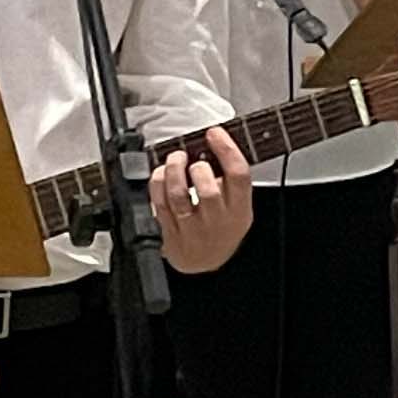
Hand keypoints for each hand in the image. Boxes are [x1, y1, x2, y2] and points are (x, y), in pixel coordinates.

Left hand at [152, 128, 254, 274]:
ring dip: (174, 170)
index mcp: (239, 211)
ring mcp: (192, 229)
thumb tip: (213, 146)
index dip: (226, 150)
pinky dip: (157, 183)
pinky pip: (159, 203)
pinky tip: (161, 174)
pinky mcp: (169, 232)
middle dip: (197, 167)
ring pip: (179, 195)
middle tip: (192, 160)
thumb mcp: (238, 208)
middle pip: (208, 189)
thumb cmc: (222, 229)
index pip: (238, 176)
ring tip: (175, 159)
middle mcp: (217, 221)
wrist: (205, 264)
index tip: (215, 133)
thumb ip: (231, 182)